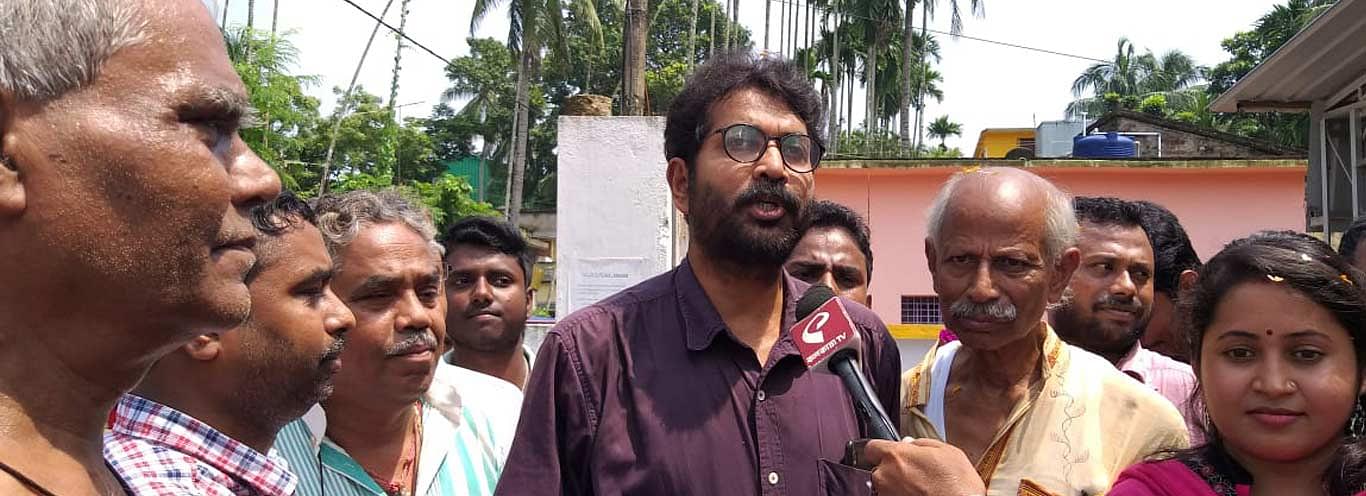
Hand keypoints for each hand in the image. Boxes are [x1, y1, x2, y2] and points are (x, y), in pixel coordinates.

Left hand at [863, 438, 985, 495]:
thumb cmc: (957, 486)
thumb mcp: (947, 451)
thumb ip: (921, 443)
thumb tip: (911, 443)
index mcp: (896, 455)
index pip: (872, 447)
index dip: (884, 449)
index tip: (893, 453)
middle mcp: (885, 476)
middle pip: (880, 467)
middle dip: (894, 468)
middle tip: (916, 472)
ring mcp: (886, 494)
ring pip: (886, 485)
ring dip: (899, 484)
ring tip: (922, 487)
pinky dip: (902, 495)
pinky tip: (920, 494)